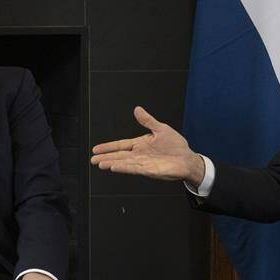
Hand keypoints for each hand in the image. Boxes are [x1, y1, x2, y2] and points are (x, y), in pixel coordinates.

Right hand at [91, 106, 206, 187]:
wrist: (187, 158)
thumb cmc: (176, 145)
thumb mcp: (160, 128)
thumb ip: (147, 120)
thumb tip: (137, 109)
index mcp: (140, 144)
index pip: (120, 145)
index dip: (108, 147)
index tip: (96, 149)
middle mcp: (139, 154)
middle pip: (118, 156)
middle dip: (105, 157)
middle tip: (93, 160)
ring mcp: (143, 163)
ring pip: (123, 163)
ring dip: (112, 163)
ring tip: (100, 164)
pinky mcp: (149, 169)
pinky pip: (134, 168)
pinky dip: (124, 167)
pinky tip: (115, 167)